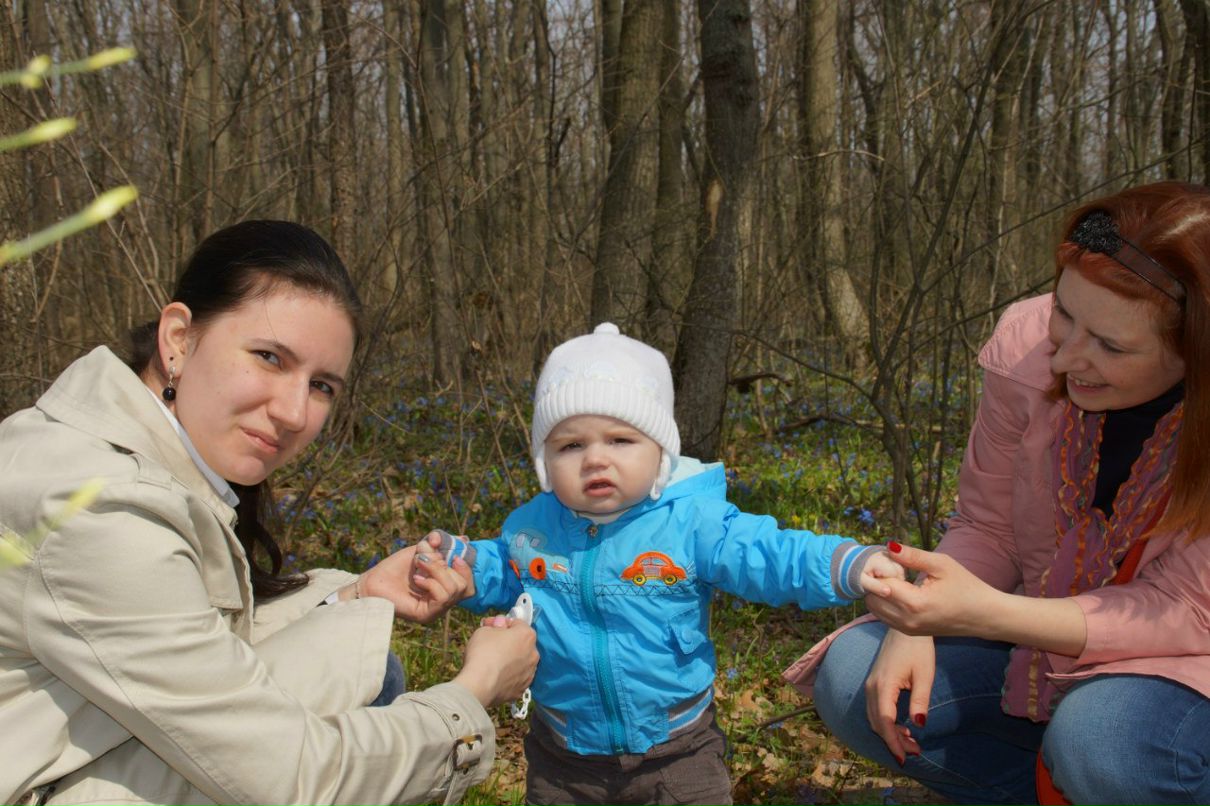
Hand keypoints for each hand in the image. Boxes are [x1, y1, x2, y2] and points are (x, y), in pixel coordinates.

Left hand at [358, 532, 473, 622]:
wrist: (372, 582)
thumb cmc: (394, 568)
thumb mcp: (421, 551)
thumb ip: (440, 546)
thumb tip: (464, 538)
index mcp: (444, 587)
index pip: (468, 584)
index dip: (466, 569)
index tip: (454, 556)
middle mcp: (443, 601)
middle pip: (464, 586)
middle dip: (444, 567)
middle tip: (423, 560)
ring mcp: (435, 610)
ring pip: (454, 590)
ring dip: (436, 571)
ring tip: (418, 567)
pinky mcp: (426, 615)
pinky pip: (442, 598)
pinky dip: (431, 583)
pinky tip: (417, 579)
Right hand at [454, 619, 538, 706]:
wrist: (479, 683)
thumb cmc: (483, 652)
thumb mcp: (485, 629)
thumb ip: (496, 625)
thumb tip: (499, 626)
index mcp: (527, 635)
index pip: (517, 623)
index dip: (502, 623)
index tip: (490, 626)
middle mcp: (533, 654)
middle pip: (521, 643)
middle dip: (509, 642)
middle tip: (492, 644)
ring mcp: (530, 673)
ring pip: (521, 662)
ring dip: (511, 660)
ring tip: (493, 663)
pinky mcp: (522, 689)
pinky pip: (516, 678)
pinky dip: (509, 676)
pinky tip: (496, 676)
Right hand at [864, 629, 932, 764]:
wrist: (904, 629)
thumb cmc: (918, 649)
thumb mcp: (924, 675)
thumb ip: (920, 700)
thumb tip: (918, 724)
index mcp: (883, 686)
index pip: (885, 721)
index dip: (893, 742)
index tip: (905, 758)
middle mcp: (872, 687)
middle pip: (877, 723)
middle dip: (893, 741)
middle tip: (915, 752)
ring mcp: (870, 685)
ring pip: (874, 718)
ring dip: (889, 733)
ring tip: (911, 742)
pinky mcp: (873, 683)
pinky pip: (875, 709)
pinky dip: (886, 723)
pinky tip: (902, 727)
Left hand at [865, 542, 996, 635]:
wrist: (984, 615)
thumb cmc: (966, 586)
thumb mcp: (942, 565)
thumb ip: (913, 556)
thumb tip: (888, 546)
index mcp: (915, 603)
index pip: (880, 583)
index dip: (880, 568)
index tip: (889, 558)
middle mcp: (907, 620)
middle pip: (872, 597)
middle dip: (876, 581)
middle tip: (892, 568)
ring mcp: (907, 629)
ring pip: (875, 608)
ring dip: (878, 592)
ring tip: (897, 579)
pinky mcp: (909, 632)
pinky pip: (884, 616)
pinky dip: (885, 602)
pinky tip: (901, 591)